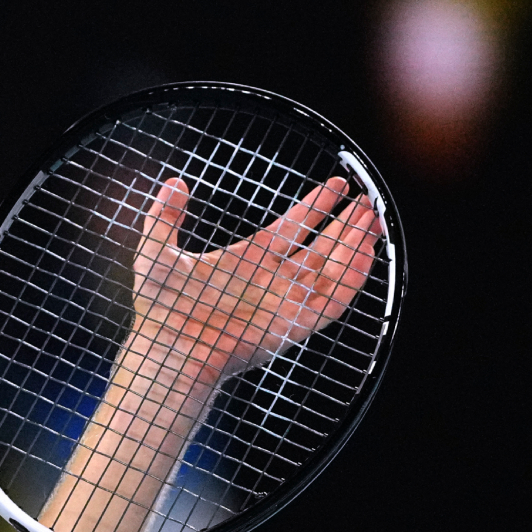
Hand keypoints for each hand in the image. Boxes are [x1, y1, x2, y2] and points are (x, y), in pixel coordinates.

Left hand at [132, 175, 382, 384]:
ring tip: (374, 220)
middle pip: (321, 247)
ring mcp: (285, 302)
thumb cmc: (160, 310)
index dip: (316, 206)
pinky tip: (364, 254)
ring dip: (354, 245)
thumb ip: (164, 216)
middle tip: (368, 202)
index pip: (293, 227)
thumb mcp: (157, 253)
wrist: (168, 348)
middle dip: (346, 224)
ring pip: (332, 270)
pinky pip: (332, 300)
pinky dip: (350, 279)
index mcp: (249, 260)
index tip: (337, 185)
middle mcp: (273, 280)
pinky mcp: (294, 324)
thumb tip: (174, 183)